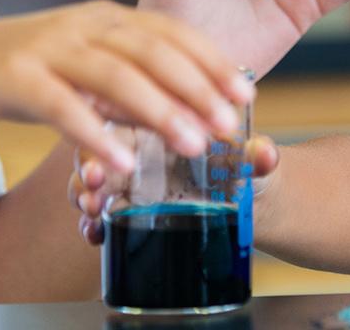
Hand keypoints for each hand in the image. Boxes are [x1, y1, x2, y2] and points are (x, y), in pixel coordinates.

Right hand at [0, 0, 254, 171]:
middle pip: (152, 50)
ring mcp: (46, 46)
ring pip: (114, 74)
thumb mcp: (77, 68)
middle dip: (198, 86)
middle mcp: (81, 23)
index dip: (212, 61)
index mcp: (103, 17)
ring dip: (158, 109)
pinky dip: (92, 132)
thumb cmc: (14, 72)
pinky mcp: (10, 75)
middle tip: (232, 123)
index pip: (171, 32)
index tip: (247, 93)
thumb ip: (123, 81)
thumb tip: (181, 108)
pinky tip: (117, 162)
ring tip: (193, 143)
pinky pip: (60, 104)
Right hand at [69, 135, 281, 244]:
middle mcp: (138, 146)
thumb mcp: (251, 159)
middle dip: (90, 166)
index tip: (111, 146)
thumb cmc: (245, 165)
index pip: (128, 114)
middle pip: (101, 148)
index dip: (115, 127)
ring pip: (94, 181)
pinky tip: (93, 235)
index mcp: (163, 120)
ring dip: (85, 194)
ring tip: (91, 214)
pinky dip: (93, 225)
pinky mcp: (128, 209)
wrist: (251, 200)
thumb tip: (265, 154)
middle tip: (93, 185)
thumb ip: (256, 156)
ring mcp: (129, 178)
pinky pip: (101, 215)